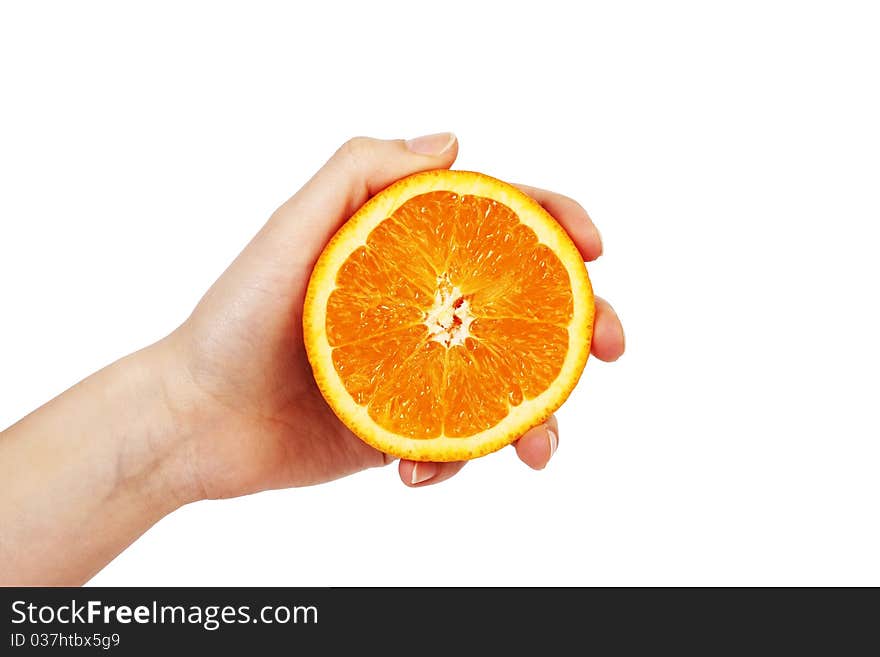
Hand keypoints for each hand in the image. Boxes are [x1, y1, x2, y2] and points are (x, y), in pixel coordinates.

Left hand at [162, 133, 625, 499]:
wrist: (197, 422)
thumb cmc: (235, 321)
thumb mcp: (291, 229)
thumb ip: (360, 172)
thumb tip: (452, 141)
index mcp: (402, 254)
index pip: (495, 224)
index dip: (554, 224)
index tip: (593, 248)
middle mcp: (419, 310)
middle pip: (525, 307)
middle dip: (583, 324)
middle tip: (610, 345)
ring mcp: (417, 372)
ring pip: (506, 385)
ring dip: (538, 418)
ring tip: (538, 450)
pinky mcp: (403, 428)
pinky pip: (456, 444)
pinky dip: (453, 463)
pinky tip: (415, 474)